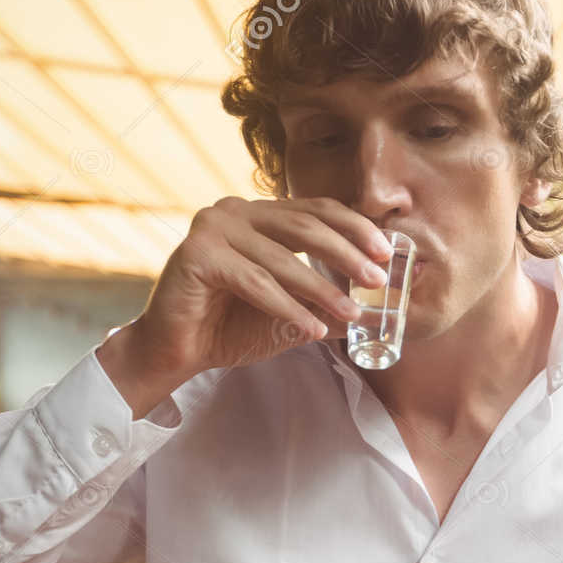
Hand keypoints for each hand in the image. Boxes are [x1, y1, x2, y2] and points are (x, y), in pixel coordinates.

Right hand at [99, 195, 393, 405]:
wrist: (175, 352)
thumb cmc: (229, 328)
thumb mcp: (291, 314)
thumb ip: (328, 305)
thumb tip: (379, 309)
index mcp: (257, 214)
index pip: (315, 210)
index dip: (354, 228)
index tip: (387, 252)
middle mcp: (234, 211)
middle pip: (305, 227)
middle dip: (347, 255)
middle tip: (378, 280)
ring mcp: (212, 227)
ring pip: (282, 259)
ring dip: (323, 289)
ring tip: (353, 314)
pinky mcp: (197, 254)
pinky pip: (255, 282)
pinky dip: (288, 308)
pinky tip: (313, 329)